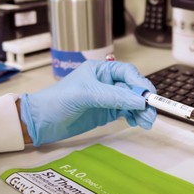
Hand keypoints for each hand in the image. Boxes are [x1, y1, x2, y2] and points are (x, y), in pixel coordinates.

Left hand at [20, 60, 156, 145]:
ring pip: (132, 102)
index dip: (141, 84)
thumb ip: (114, 97)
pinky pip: (126, 112)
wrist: (41, 122)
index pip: (128, 73)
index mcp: (101, 70)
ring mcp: (107, 98)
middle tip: (151, 114)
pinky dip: (134, 117)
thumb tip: (140, 101)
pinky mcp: (106, 112)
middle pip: (133, 88)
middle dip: (144, 100)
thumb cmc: (57, 101)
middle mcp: (106, 82)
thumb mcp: (86, 95)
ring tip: (147, 123)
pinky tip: (136, 123)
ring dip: (141, 111)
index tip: (149, 97)